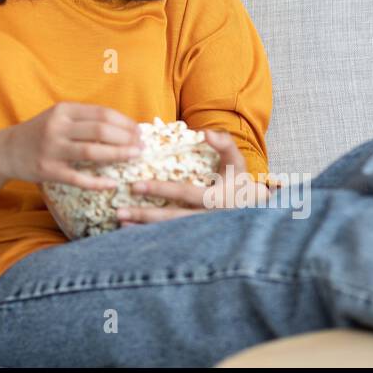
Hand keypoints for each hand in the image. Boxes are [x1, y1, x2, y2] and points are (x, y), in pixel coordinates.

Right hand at [0, 102, 142, 190]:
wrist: (6, 150)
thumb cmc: (40, 133)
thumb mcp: (59, 117)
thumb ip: (85, 119)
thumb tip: (123, 127)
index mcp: (64, 110)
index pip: (102, 113)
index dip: (125, 122)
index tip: (139, 131)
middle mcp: (58, 127)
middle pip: (100, 130)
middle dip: (126, 138)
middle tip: (142, 146)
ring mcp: (52, 149)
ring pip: (92, 152)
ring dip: (118, 155)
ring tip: (134, 157)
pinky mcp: (49, 170)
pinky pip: (78, 178)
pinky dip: (98, 182)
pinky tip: (112, 183)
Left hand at [116, 130, 268, 225]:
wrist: (252, 209)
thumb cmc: (239, 180)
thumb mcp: (237, 161)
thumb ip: (224, 143)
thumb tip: (205, 133)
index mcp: (216, 199)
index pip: (184, 194)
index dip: (160, 189)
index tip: (135, 185)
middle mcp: (207, 219)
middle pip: (172, 219)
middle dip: (145, 216)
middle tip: (120, 212)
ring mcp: (201, 232)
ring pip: (169, 233)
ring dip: (144, 229)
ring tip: (120, 222)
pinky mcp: (195, 239)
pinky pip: (170, 239)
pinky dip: (150, 236)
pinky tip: (130, 231)